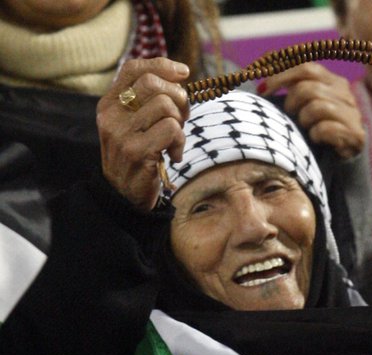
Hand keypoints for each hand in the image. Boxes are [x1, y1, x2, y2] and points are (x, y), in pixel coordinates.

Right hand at [97, 58, 189, 211]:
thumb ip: (148, 102)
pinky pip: (171, 130)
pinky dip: (180, 142)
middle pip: (153, 83)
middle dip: (178, 97)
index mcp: (110, 103)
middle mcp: (111, 115)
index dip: (162, 65)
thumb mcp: (135, 124)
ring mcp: (122, 133)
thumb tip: (179, 76)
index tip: (184, 73)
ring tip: (174, 140)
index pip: (134, 69)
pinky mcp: (136, 151)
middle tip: (182, 117)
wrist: (123, 195)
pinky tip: (173, 155)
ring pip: (165, 107)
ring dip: (180, 124)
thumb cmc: (138, 156)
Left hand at [259, 63, 364, 159]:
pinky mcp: (355, 134)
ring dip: (304, 120)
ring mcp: (352, 113)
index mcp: (333, 80)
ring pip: (317, 107)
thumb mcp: (305, 104)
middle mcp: (345, 93)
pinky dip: (315, 135)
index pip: (305, 67)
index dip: (280, 75)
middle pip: (307, 88)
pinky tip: (316, 139)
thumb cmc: (317, 128)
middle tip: (289, 115)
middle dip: (291, 103)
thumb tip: (260, 85)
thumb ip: (291, 88)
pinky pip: (325, 129)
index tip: (262, 90)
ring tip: (305, 128)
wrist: (343, 159)